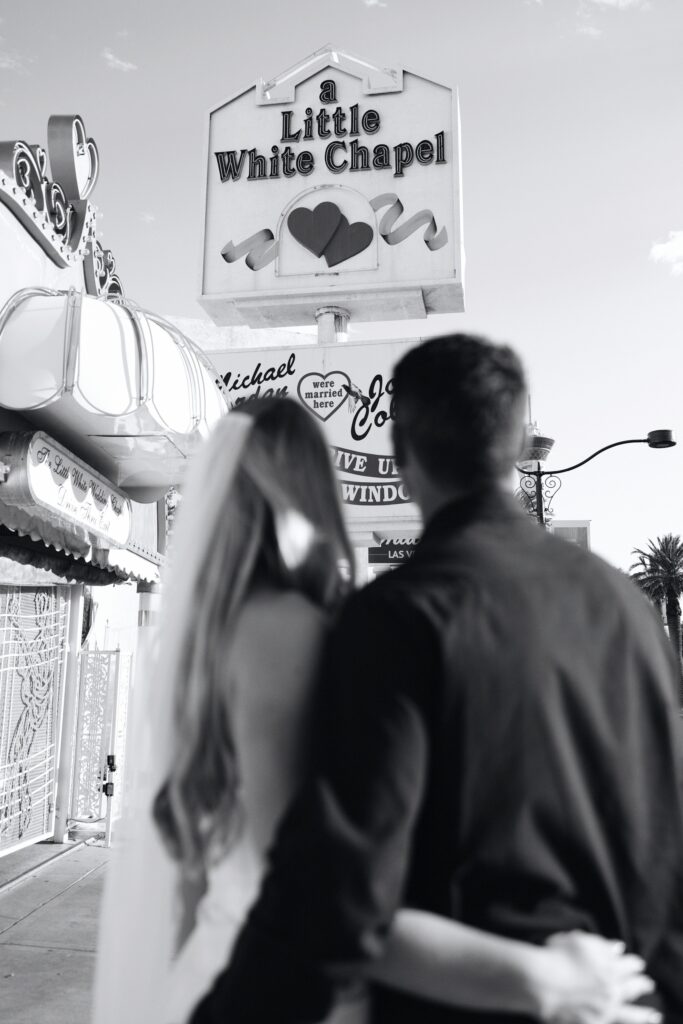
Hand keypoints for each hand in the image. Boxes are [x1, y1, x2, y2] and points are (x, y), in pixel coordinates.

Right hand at [534, 931, 658, 1023]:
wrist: (541, 982)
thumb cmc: (556, 956)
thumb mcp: (578, 941)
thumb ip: (601, 945)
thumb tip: (619, 947)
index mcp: (609, 965)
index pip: (628, 964)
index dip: (634, 963)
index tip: (639, 963)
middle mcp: (611, 988)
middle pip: (632, 986)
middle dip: (641, 984)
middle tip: (649, 984)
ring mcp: (605, 1007)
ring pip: (631, 1013)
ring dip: (644, 1013)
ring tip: (654, 1015)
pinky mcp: (597, 1021)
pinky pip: (617, 1023)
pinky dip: (629, 1023)